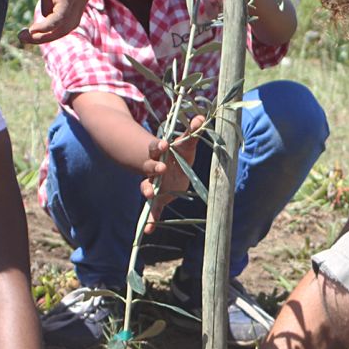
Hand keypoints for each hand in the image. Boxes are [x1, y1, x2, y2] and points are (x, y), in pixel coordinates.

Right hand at [21, 0, 90, 43]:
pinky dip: (46, 28)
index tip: (34, 31)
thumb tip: (44, 16)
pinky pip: (59, 18)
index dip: (53, 30)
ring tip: (25, 37)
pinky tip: (33, 30)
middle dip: (47, 37)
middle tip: (26, 38)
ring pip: (64, 27)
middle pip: (68, 28)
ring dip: (44, 36)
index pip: (70, 21)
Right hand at [139, 114, 204, 233]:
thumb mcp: (186, 145)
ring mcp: (154, 184)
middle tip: (160, 168)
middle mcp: (153, 170)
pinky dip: (150, 219)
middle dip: (154, 168)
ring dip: (148, 191)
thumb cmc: (179, 154)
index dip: (158, 146)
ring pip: (147, 188)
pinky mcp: (158, 198)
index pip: (155, 148)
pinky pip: (153, 209)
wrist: (170, 169)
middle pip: (150, 168)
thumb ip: (192, 133)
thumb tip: (202, 119)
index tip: (163, 145)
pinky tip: (148, 230)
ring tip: (149, 194)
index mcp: (159, 155)